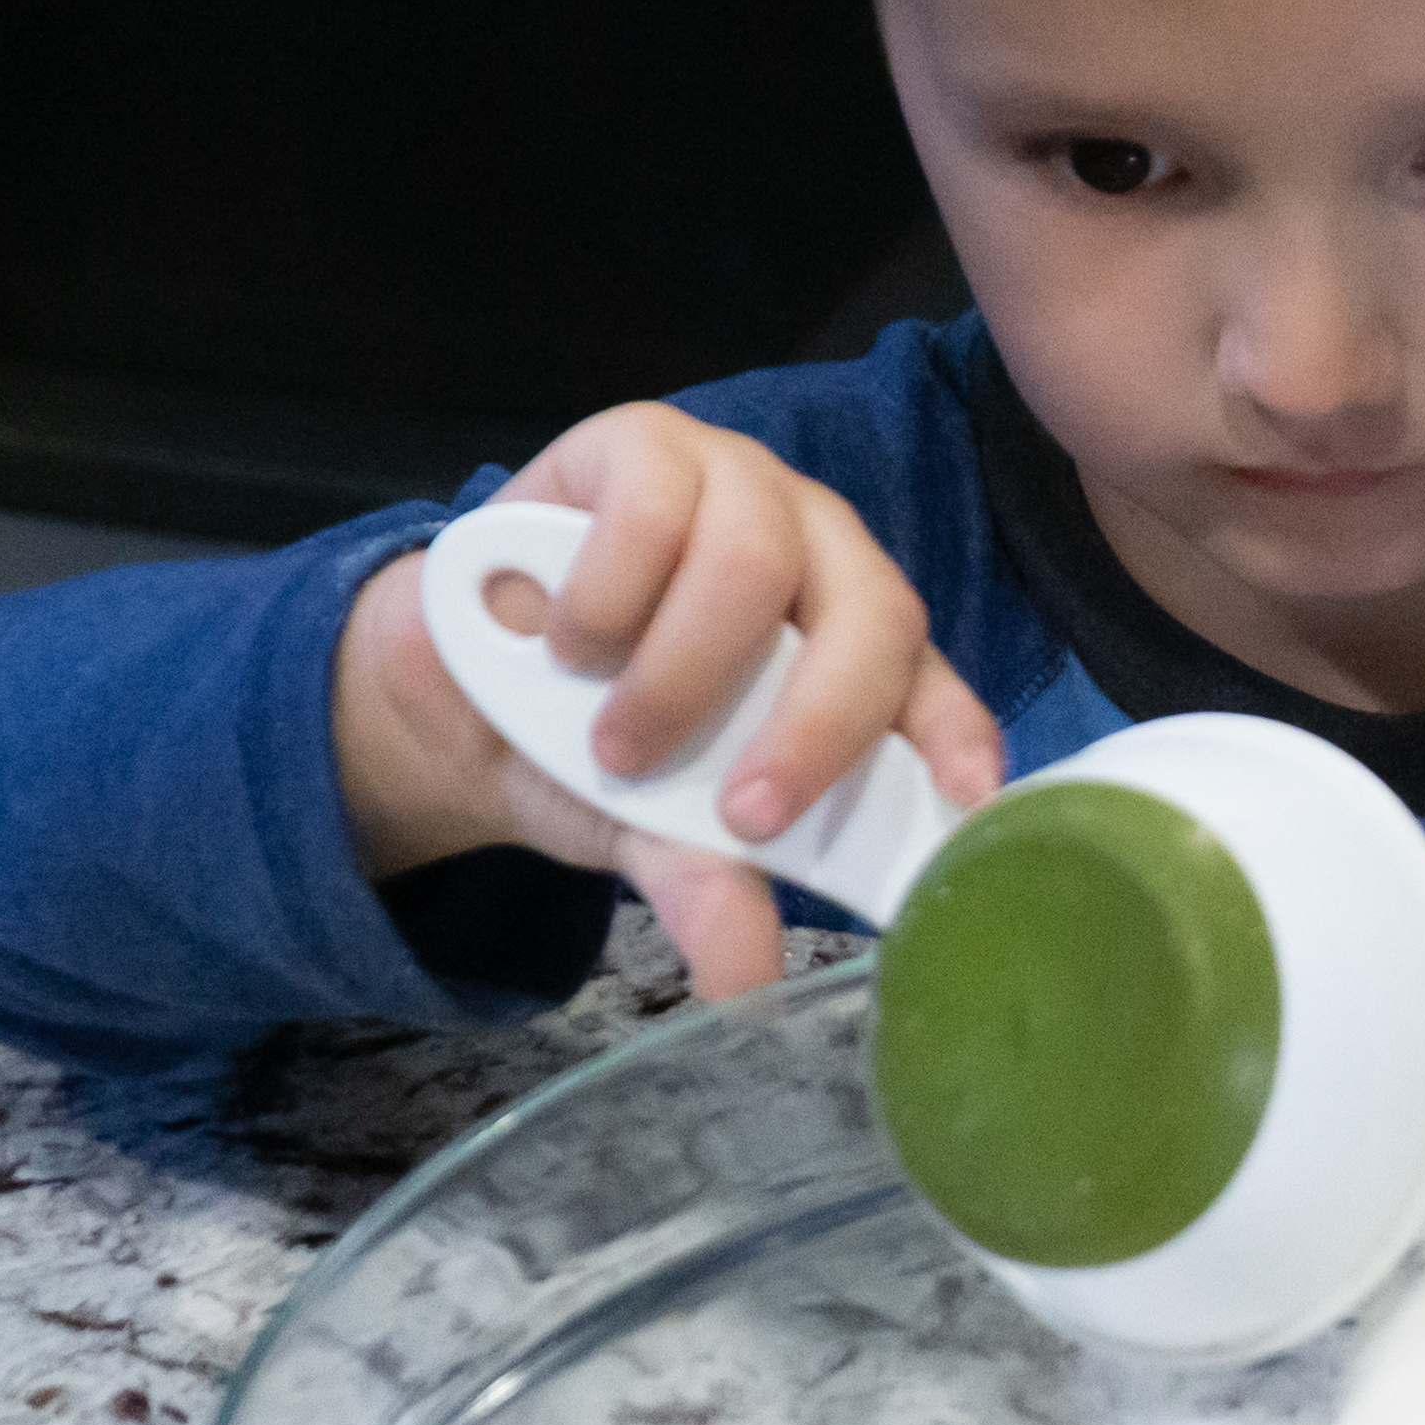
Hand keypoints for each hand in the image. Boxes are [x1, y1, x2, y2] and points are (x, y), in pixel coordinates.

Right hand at [333, 401, 1005, 999]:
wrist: (459, 689)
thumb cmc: (593, 747)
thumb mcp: (652, 830)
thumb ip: (707, 882)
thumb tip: (743, 980)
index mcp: (852, 645)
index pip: (934, 683)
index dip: (959, 734)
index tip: (966, 798)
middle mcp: (817, 554)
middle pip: (871, 612)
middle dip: (813, 725)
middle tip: (742, 812)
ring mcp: (735, 485)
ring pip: (756, 558)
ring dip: (682, 672)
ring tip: (617, 738)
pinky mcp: (644, 445)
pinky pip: (651, 509)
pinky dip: (605, 596)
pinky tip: (567, 643)